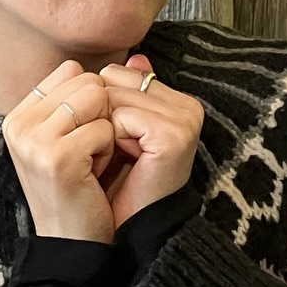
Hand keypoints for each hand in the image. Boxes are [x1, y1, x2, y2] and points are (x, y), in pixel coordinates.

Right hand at [0, 61, 118, 242]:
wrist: (75, 244)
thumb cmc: (82, 188)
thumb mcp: (81, 135)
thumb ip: (97, 94)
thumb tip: (140, 57)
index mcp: (19, 115)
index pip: (72, 71)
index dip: (93, 100)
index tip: (84, 137)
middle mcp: (18, 124)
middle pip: (87, 81)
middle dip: (102, 115)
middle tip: (89, 154)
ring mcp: (34, 140)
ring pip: (97, 99)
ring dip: (107, 131)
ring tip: (91, 162)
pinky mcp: (56, 158)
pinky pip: (105, 129)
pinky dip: (109, 151)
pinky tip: (92, 176)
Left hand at [97, 55, 203, 225]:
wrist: (127, 230)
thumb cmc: (119, 184)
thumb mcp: (119, 131)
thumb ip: (128, 92)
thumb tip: (136, 56)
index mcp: (178, 101)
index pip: (118, 74)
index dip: (101, 106)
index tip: (112, 141)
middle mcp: (188, 106)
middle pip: (112, 81)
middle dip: (99, 116)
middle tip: (112, 153)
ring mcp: (185, 120)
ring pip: (112, 96)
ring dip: (101, 129)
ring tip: (118, 158)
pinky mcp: (173, 136)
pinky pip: (119, 117)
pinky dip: (109, 140)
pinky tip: (124, 163)